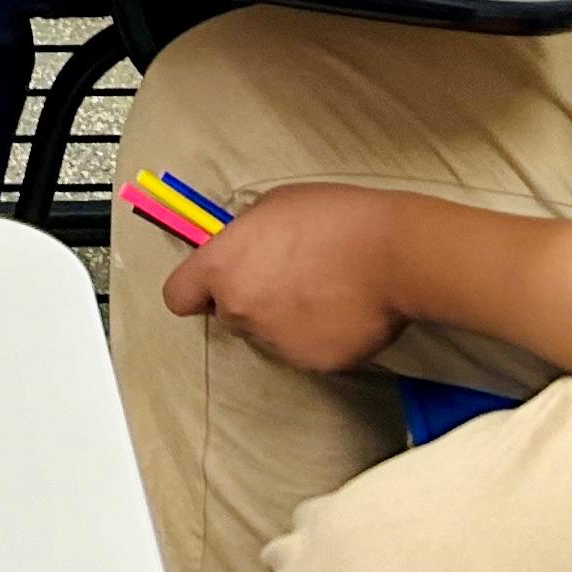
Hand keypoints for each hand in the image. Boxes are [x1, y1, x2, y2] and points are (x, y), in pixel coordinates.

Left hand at [163, 185, 411, 372]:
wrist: (394, 254)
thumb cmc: (334, 219)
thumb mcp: (272, 208)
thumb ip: (243, 238)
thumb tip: (240, 252)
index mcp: (222, 268)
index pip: (178, 296)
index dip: (197, 289)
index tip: (216, 282)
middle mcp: (239, 310)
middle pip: (227, 314)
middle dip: (248, 299)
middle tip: (286, 277)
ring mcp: (274, 341)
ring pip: (265, 335)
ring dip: (281, 319)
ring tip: (321, 290)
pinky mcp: (311, 363)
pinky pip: (302, 350)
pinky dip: (315, 336)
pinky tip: (340, 311)